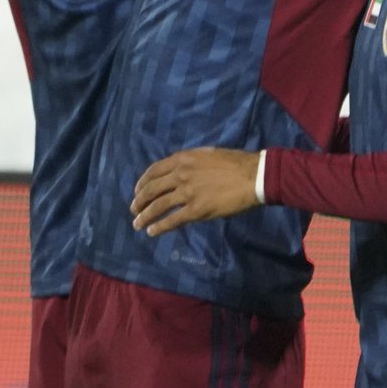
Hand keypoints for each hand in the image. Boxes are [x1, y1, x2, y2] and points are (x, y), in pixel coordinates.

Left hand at [130, 149, 260, 236]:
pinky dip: (159, 227)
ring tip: (137, 224)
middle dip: (139, 201)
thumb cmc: (234, 163)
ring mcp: (187, 193)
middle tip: (134, 209)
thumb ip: (190, 163)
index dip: (142, 182)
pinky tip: (152, 231)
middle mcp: (180, 175)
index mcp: (182, 160)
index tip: (137, 191)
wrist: (253, 176)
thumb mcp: (206, 155)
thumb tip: (180, 171)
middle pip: (152, 189)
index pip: (154, 171)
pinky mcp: (196, 210)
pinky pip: (172, 220)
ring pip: (158, 206)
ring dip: (144, 216)